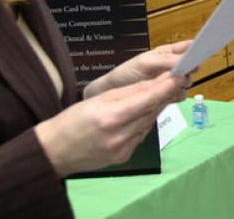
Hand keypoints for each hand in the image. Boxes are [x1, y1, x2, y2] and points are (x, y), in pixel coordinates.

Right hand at [36, 73, 187, 177]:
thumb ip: (127, 92)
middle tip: (175, 80)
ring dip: (155, 108)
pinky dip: (143, 123)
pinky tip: (140, 115)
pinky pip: (140, 135)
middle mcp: (119, 136)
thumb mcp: (98, 99)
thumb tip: (153, 83)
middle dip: (163, 95)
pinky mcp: (124, 157)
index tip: (178, 76)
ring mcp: (123, 149)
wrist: (55, 151)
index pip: (146, 100)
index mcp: (111, 117)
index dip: (165, 88)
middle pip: (150, 112)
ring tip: (160, 93)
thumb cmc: (72, 120)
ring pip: (148, 123)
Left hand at [84, 41, 191, 98]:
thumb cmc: (126, 73)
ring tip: (173, 87)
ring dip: (183, 84)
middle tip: (182, 75)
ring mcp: (170, 81)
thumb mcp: (146, 63)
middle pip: (191, 65)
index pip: (188, 47)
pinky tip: (170, 97)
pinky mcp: (168, 96)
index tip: (201, 53)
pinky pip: (180, 95)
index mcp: (168, 53)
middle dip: (189, 70)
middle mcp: (172, 66)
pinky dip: (177, 96)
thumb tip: (186, 62)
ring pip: (187, 81)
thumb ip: (166, 61)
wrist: (112, 94)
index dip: (197, 49)